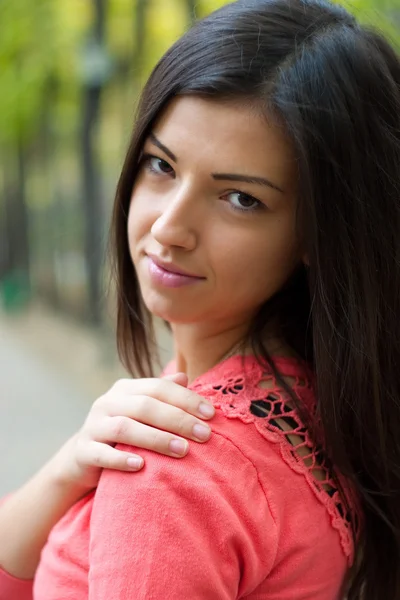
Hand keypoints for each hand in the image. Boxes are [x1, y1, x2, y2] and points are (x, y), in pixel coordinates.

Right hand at [51, 373, 214, 491]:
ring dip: (156, 439)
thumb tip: (184, 376)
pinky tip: (141, 466)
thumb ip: (162, 395)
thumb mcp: (141, 411)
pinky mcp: (83, 451)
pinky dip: (121, 460)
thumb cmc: (123, 434)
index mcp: (125, 389)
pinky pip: (102, 454)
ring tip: (183, 451)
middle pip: (145, 406)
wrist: (83, 458)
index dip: (185, 399)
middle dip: (178, 419)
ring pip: (125, 428)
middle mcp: (107, 403)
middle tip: (205, 435)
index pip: (158, 388)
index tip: (211, 414)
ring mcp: (93, 426)